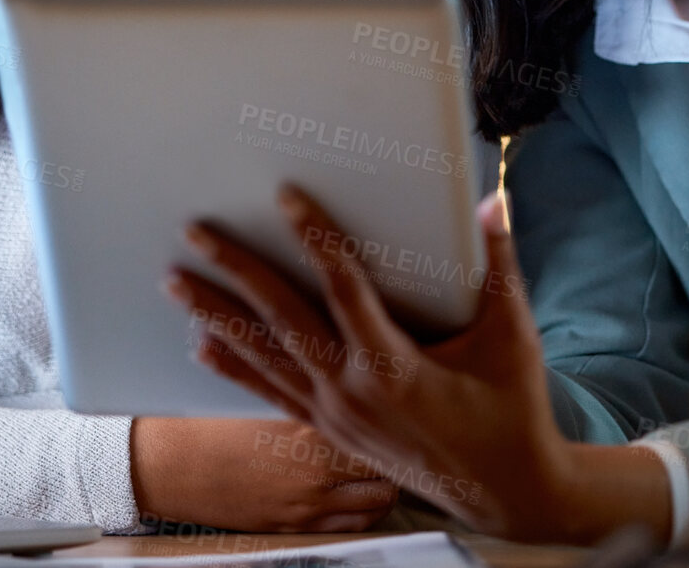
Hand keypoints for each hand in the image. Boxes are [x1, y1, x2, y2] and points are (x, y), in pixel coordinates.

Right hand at [130, 416, 397, 532]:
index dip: (398, 414)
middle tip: (407, 435)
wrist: (175, 467)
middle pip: (389, 463)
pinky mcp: (297, 526)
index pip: (377, 422)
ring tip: (391, 464)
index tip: (407, 404)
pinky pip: (354, 525)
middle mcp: (316, 469)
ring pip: (380, 499)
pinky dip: (367, 510)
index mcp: (308, 426)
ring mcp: (308, 503)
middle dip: (401, 450)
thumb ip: (313, 393)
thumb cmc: (214, 428)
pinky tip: (366, 494)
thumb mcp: (268, 399)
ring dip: (388, 481)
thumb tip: (348, 377)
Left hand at [165, 187, 672, 543]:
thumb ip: (500, 266)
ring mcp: (335, 415)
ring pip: (265, 356)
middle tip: (197, 231)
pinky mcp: (330, 430)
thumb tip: (492, 202)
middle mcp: (352, 392)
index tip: (286, 197)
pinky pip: (272, 393)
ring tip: (177, 281)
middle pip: (281, 319)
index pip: (343, 287)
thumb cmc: (511, 410)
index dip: (314, 237)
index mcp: (395, 366)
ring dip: (217, 316)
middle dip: (236, 271)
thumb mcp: (512, 337)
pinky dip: (236, 368)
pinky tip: (202, 347)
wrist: (504, 491)